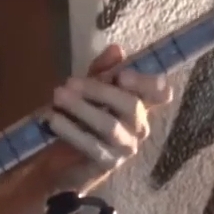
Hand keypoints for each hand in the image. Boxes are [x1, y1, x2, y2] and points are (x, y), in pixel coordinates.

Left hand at [45, 44, 172, 186]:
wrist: (59, 159)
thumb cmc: (78, 119)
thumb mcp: (87, 89)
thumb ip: (101, 71)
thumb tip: (116, 49)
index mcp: (139, 104)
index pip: (160, 93)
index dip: (150, 83)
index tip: (123, 76)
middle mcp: (139, 126)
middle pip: (132, 104)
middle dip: (100, 90)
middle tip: (69, 82)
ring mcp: (125, 147)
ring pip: (110, 125)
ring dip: (82, 108)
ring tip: (57, 97)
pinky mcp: (108, 164)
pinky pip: (93, 146)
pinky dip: (71, 130)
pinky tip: (53, 120)